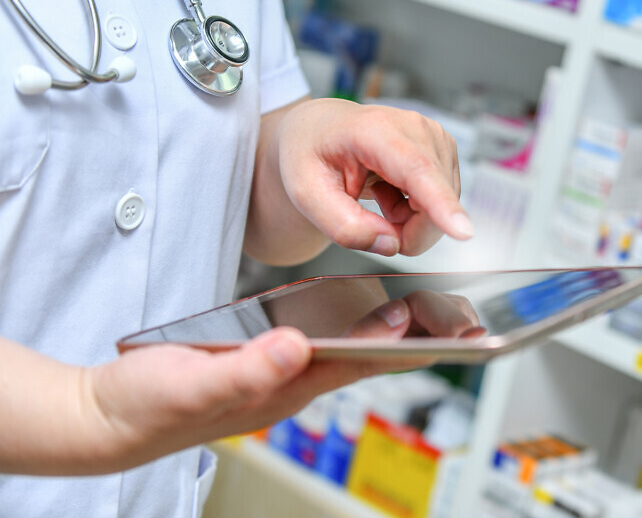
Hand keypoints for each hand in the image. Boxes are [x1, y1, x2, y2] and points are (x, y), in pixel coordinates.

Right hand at [81, 292, 482, 472]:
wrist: (105, 418)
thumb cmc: (147, 405)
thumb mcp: (192, 383)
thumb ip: (244, 369)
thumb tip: (293, 346)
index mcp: (282, 388)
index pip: (359, 363)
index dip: (404, 345)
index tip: (447, 331)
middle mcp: (287, 384)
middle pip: (359, 356)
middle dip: (406, 337)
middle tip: (449, 313)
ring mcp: (271, 375)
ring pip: (338, 350)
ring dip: (376, 331)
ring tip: (415, 309)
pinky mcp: (253, 364)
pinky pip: (308, 344)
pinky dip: (336, 327)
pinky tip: (343, 314)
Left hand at [276, 98, 472, 256]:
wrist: (321, 129)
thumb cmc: (311, 154)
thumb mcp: (305, 195)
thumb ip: (343, 226)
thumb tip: (390, 244)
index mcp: (374, 131)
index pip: (416, 170)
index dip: (441, 204)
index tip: (463, 232)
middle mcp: (415, 128)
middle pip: (434, 200)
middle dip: (408, 232)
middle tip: (369, 224)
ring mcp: (435, 137)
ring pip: (443, 206)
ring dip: (411, 220)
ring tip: (378, 199)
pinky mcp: (444, 149)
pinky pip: (444, 200)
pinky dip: (419, 210)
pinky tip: (393, 194)